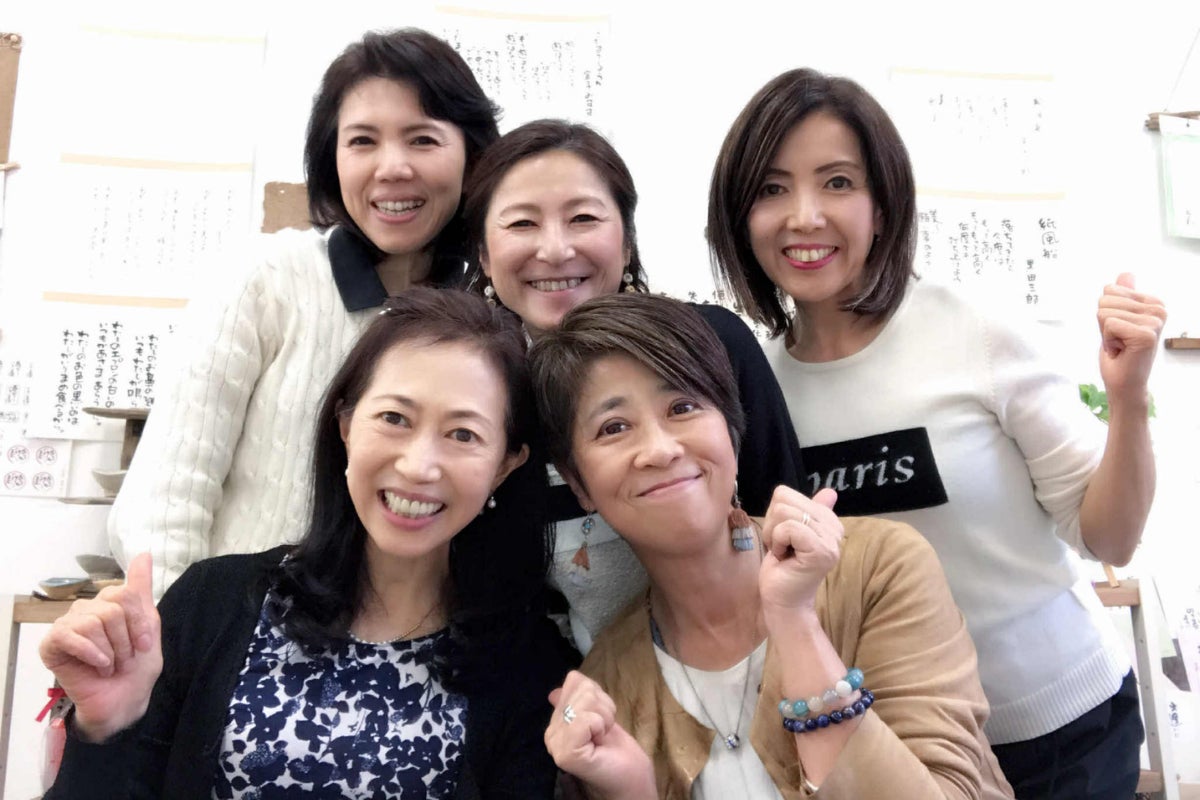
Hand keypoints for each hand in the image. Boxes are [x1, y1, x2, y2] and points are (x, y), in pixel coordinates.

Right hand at [38, 552, 161, 741]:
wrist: (123, 701)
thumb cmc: (136, 667)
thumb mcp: (149, 626)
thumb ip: (142, 590)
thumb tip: (144, 554)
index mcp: (110, 603)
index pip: (125, 593)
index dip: (138, 622)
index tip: (145, 644)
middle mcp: (88, 609)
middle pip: (112, 608)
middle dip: (125, 640)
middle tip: (124, 659)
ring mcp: (68, 625)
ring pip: (94, 622)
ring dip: (110, 651)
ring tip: (110, 665)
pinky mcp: (52, 644)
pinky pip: (70, 635)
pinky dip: (91, 653)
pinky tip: (98, 665)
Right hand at [545, 671, 655, 799]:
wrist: (632, 782)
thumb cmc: (619, 752)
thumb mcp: (599, 717)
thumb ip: (578, 702)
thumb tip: (553, 692)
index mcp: (556, 723)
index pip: (574, 681)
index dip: (598, 694)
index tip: (602, 718)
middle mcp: (551, 733)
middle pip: (582, 688)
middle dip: (603, 705)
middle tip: (604, 730)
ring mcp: (556, 744)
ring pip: (585, 701)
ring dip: (605, 716)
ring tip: (603, 736)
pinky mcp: (566, 753)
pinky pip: (586, 719)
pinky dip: (601, 726)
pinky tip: (600, 742)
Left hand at [759, 486, 841, 613]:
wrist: (783, 603)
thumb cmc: (782, 569)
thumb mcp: (789, 532)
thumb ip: (805, 511)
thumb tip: (831, 492)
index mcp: (828, 520)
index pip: (786, 493)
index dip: (774, 516)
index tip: (783, 539)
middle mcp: (835, 527)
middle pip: (783, 500)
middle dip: (772, 524)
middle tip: (782, 548)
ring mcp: (830, 540)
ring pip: (783, 512)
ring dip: (774, 535)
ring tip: (784, 553)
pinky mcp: (821, 551)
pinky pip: (788, 528)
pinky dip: (778, 542)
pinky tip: (784, 558)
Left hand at [1097, 273, 1165, 407]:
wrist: (1124, 383)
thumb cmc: (1120, 352)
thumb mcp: (1118, 318)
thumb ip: (1123, 296)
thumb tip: (1126, 274)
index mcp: (1153, 302)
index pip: (1110, 290)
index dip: (1106, 314)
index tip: (1119, 331)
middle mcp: (1158, 309)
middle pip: (1105, 300)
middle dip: (1104, 324)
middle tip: (1119, 340)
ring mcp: (1154, 322)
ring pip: (1104, 312)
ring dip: (1106, 333)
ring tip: (1121, 345)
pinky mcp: (1146, 334)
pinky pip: (1108, 324)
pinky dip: (1108, 341)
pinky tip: (1121, 351)